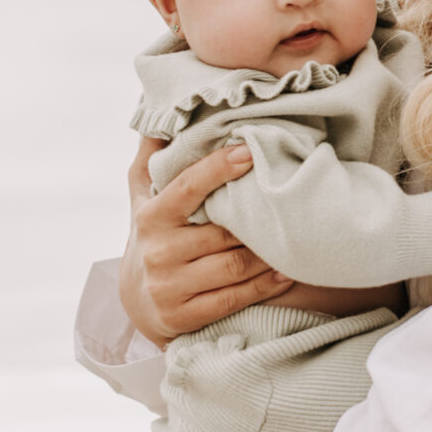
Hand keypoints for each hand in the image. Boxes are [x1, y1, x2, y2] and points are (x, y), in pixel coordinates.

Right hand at [119, 139, 293, 343]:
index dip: (218, 168)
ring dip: (269, 252)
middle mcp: (158, 252)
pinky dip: (266, 284)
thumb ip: (152, 157)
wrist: (135, 301)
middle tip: (290, 201)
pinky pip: (235, 298)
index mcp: (150, 216)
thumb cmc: (151, 236)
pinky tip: (286, 271)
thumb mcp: (141, 196)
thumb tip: (161, 115)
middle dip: (257, 219)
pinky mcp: (184, 317)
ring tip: (296, 236)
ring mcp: (169, 287)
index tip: (249, 151)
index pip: (187, 187)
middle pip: (221, 232)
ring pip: (233, 266)